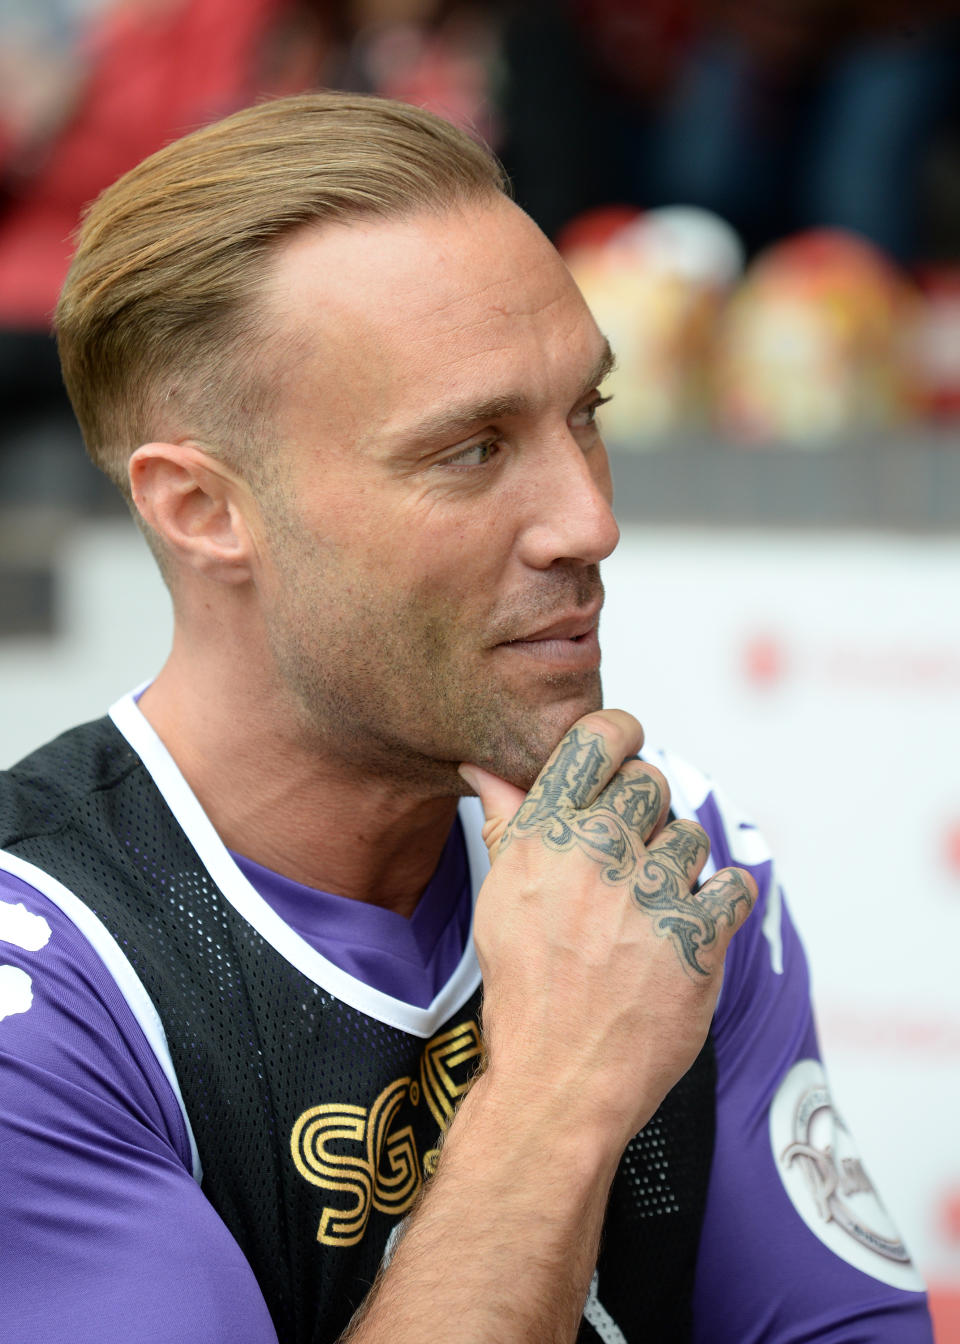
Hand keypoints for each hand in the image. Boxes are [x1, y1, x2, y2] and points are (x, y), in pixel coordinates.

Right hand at [459, 709, 755, 1148]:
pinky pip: (735, 885)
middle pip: (652, 782)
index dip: (621, 735)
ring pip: (691, 835)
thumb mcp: (500, 895)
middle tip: (628, 861)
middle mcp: (597, 851)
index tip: (624, 753)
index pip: (599, 736)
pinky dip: (721, 905)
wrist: (558, 1079)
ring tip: (648, 912)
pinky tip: (689, 930)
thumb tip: (484, 764)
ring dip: (680, 867)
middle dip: (645, 815)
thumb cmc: (526, 991)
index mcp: (545, 833)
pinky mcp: (698, 938)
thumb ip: (507, 820)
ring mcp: (650, 894)